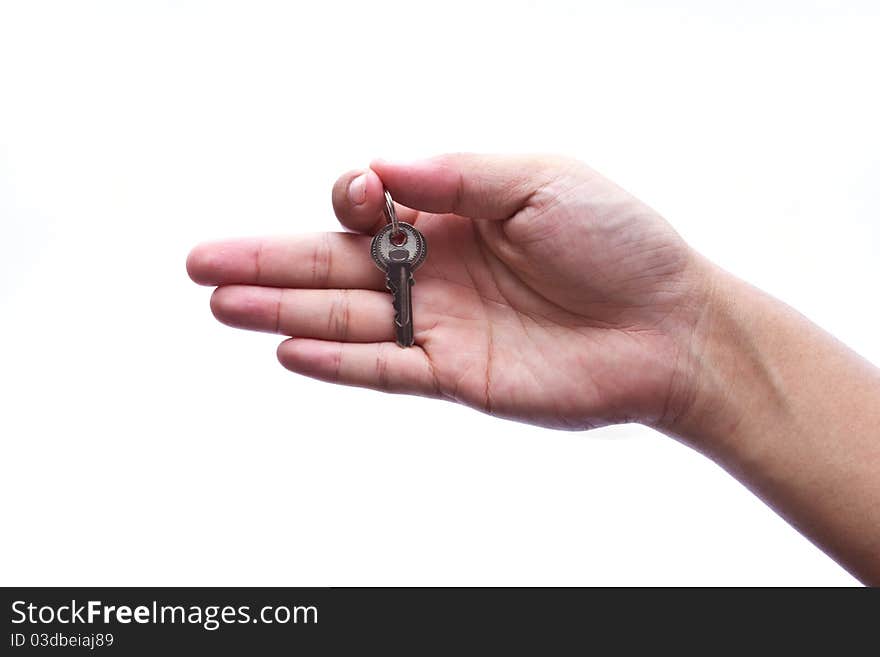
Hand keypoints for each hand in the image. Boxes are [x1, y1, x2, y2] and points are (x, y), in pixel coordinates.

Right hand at [187, 154, 711, 429]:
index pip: (373, 208)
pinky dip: (339, 361)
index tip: (363, 195)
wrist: (670, 324)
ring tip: (221, 303)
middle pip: (337, 265)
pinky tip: (289, 348)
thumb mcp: (542, 180)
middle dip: (268, 260)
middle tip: (201, 262)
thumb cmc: (618, 241)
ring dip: (283, 309)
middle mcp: (437, 269)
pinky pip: (388, 367)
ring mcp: (442, 323)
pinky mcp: (458, 374)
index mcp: (455, 215)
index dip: (354, 199)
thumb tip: (383, 166)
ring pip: (347, 317)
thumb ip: (460, 174)